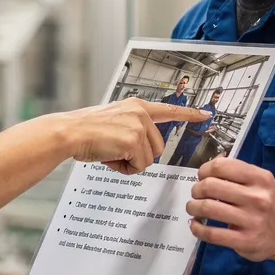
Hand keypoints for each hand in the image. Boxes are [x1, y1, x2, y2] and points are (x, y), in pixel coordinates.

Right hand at [57, 99, 209, 174]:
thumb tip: (143, 149)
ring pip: (148, 159)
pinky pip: (139, 167)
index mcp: (136, 106)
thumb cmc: (84, 131)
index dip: (189, 114)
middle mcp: (140, 113)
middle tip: (115, 151)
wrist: (69, 132)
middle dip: (138, 156)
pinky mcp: (134, 141)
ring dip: (130, 163)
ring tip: (110, 153)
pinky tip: (109, 157)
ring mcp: (138, 127)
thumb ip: (132, 128)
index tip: (205, 114)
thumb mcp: (113, 121)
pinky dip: (124, 168)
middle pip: (157, 147)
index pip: (169, 110)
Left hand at [186, 157, 274, 261]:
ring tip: (193, 208)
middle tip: (196, 194)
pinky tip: (196, 224)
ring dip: (193, 207)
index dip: (204, 170)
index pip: (221, 166)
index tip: (202, 177)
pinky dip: (197, 228)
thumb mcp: (259, 182)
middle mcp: (257, 198)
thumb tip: (205, 169)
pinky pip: (211, 233)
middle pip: (210, 186)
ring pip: (208, 208)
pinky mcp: (245, 241)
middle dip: (196, 189)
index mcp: (260, 178)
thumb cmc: (266, 204)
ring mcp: (251, 221)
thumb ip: (236, 173)